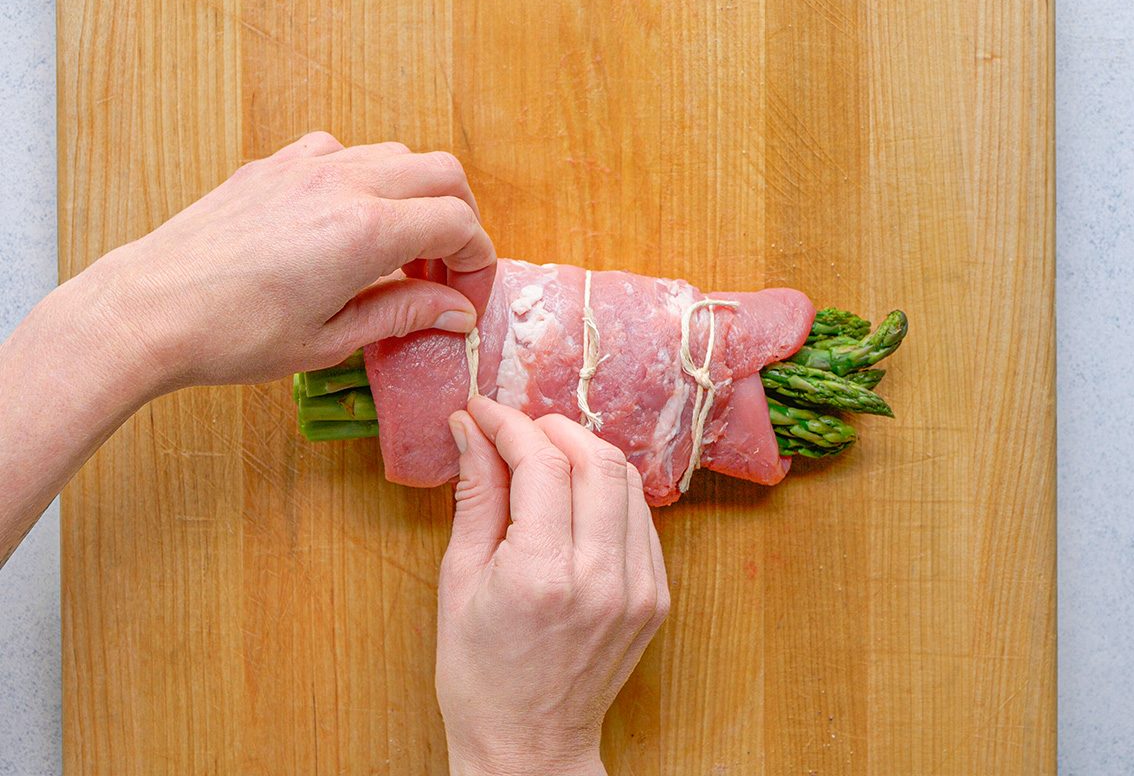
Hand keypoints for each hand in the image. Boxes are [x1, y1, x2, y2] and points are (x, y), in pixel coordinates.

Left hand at [66, 131, 495, 391]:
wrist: (149, 309)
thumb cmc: (234, 335)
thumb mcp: (332, 339)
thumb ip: (404, 314)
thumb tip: (456, 313)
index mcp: (367, 231)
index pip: (458, 223)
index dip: (478, 261)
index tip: (468, 295)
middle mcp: (345, 184)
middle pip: (442, 173)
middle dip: (460, 218)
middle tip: (447, 270)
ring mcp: (307, 166)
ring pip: (396, 155)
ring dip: (415, 197)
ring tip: (399, 252)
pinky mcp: (275, 165)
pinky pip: (343, 152)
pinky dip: (366, 179)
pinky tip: (346, 222)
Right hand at [436, 397, 670, 775]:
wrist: (529, 743)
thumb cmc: (478, 673)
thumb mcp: (458, 579)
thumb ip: (475, 494)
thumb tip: (469, 427)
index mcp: (542, 575)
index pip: (542, 462)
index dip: (510, 423)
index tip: (483, 410)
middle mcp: (601, 577)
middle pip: (595, 459)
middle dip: (552, 428)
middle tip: (515, 429)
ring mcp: (638, 588)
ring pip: (626, 480)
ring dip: (585, 453)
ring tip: (544, 457)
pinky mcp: (655, 596)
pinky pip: (640, 518)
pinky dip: (608, 491)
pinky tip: (575, 497)